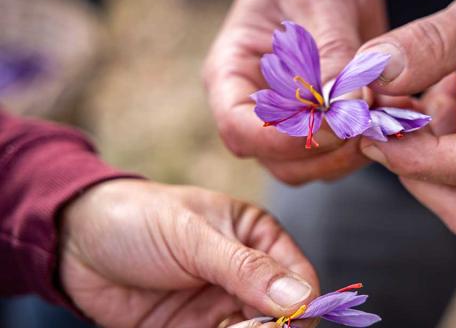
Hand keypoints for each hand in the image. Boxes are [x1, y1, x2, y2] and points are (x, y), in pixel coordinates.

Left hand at [59, 179, 318, 326]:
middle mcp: (246, 274)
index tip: (290, 321)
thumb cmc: (138, 219)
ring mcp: (220, 306)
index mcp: (256, 237)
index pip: (299, 276)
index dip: (302, 302)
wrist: (73, 244)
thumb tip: (301, 298)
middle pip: (282, 314)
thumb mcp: (192, 237)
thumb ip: (245, 268)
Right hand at [203, 0, 386, 184]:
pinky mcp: (322, 124)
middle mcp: (256, 107)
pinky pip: (342, 153)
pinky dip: (369, 140)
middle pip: (280, 160)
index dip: (281, 139)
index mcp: (233, 73)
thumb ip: (331, 53)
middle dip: (328, 148)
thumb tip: (344, 105)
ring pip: (314, 165)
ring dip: (354, 149)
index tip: (331, 125)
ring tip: (387, 108)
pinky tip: (393, 108)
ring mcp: (289, 120)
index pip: (239, 129)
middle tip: (369, 115)